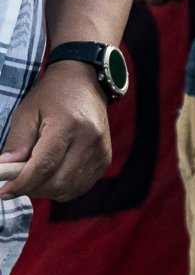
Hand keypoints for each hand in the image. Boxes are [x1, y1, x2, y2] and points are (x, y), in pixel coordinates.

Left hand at [0, 62, 110, 200]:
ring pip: (70, 188)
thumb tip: (4, 170)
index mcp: (68, 125)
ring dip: (47, 191)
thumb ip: (17, 143)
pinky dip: (63, 188)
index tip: (4, 191)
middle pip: (58, 182)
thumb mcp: (27, 113)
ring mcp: (101, 150)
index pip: (44, 166)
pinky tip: (52, 176)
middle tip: (17, 183)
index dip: (22, 183)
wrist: (85, 82)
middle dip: (32, 189)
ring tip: (34, 178)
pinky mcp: (105, 157)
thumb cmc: (52, 96)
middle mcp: (89, 140)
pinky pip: (82, 185)